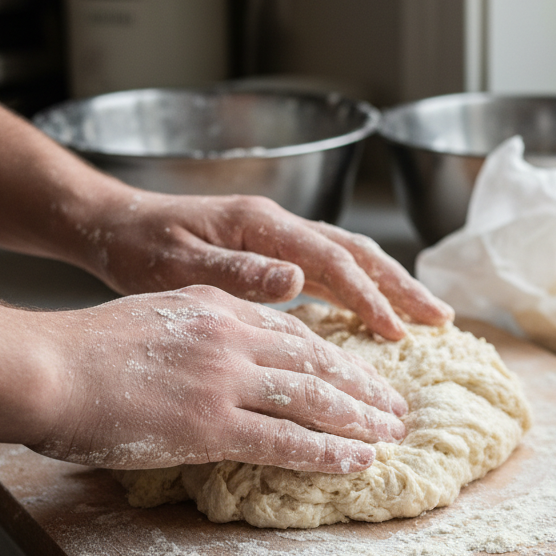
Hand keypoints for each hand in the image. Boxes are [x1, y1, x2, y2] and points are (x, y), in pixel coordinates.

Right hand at [0, 282, 407, 471]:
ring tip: (392, 434)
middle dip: (365, 387)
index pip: (296, 334)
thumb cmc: (85, 349)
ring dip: (360, 419)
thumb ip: (203, 331)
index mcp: (219, 307)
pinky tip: (356, 462)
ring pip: (313, 399)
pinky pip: (285, 441)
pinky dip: (327, 453)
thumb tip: (232, 356)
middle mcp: (232, 338)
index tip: (364, 374)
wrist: (45, 367)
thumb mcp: (156, 316)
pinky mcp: (211, 425)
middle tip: (397, 406)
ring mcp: (225, 381)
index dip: (338, 357)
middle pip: (318, 363)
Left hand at [75, 190, 452, 340]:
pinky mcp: (274, 253)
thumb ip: (235, 272)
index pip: (330, 260)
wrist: (114, 223)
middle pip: (356, 252)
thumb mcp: (176, 264)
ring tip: (426, 316)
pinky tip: (376, 313)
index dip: (367, 296)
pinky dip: (361, 290)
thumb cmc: (137, 245)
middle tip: (441, 319)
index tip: (395, 332)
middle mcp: (278, 226)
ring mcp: (279, 238)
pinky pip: (330, 270)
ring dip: (390, 286)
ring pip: (350, 258)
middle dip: (401, 286)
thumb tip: (294, 281)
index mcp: (260, 225)